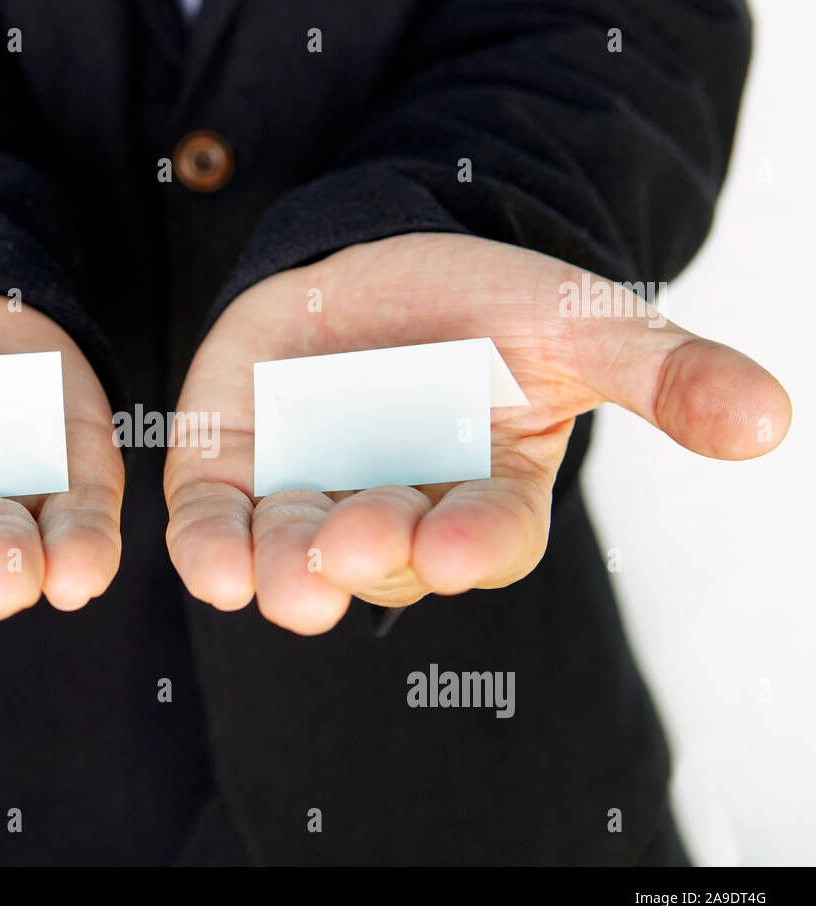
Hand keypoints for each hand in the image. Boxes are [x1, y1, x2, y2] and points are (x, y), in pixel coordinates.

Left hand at [164, 233, 789, 633]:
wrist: (369, 259)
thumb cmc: (484, 300)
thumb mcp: (579, 322)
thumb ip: (663, 370)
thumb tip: (772, 420)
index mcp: (481, 491)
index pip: (486, 534)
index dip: (474, 543)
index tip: (459, 546)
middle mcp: (395, 512)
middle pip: (386, 554)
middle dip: (373, 551)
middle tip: (355, 545)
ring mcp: (309, 498)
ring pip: (297, 557)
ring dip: (289, 573)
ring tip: (282, 580)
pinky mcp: (233, 477)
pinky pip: (216, 527)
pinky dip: (212, 551)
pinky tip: (213, 569)